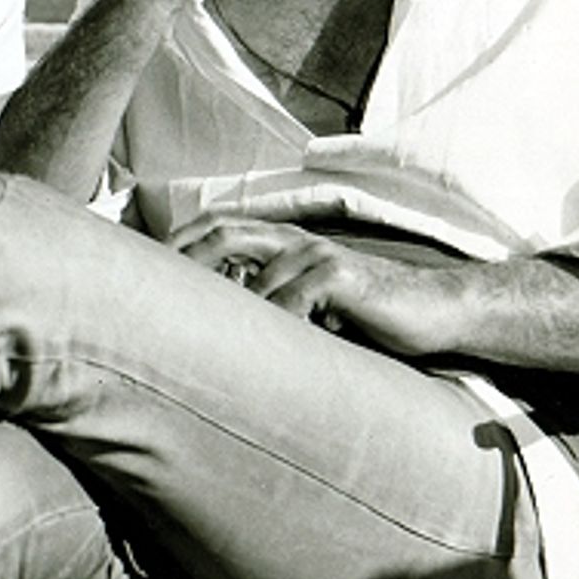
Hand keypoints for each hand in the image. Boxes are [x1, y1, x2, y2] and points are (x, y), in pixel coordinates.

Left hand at [169, 214, 455, 355]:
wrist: (435, 313)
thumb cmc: (366, 317)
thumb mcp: (309, 307)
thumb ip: (268, 307)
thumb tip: (213, 333)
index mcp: (280, 243)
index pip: (216, 227)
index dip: (179, 242)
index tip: (143, 272)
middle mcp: (294, 240)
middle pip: (223, 233)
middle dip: (186, 260)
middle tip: (155, 299)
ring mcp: (317, 254)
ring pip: (253, 276)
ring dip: (229, 312)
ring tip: (199, 343)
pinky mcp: (341, 276)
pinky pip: (292, 299)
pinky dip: (274, 323)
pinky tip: (265, 352)